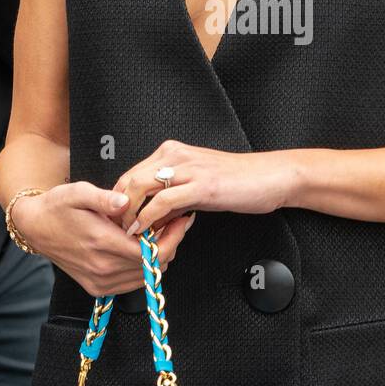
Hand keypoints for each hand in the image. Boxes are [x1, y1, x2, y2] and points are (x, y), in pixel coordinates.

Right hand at [9, 182, 195, 295]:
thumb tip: (125, 201)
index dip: (172, 237)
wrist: (35, 226)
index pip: (151, 253)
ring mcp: (100, 281)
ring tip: (159, 233)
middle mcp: (102, 268)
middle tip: (174, 222)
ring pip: (145, 276)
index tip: (181, 220)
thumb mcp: (78, 192)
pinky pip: (132, 282)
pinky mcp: (97, 287)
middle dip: (170, 244)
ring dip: (157, 256)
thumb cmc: (58, 206)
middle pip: (152, 266)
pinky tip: (141, 247)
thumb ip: (104, 198)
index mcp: (101, 244)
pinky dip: (143, 267)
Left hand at [114, 139, 295, 235]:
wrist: (269, 177)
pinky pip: (163, 201)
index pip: (132, 173)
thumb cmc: (238, 182)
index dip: (119, 199)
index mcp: (172, 152)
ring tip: (127, 233)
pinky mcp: (201, 185)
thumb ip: (171, 200)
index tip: (116, 220)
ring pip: (141, 187)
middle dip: (117, 207)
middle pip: (129, 179)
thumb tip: (150, 219)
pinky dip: (148, 218)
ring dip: (129, 213)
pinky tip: (144, 231)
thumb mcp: (196, 188)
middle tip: (115, 230)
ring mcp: (188, 168)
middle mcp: (175, 155)